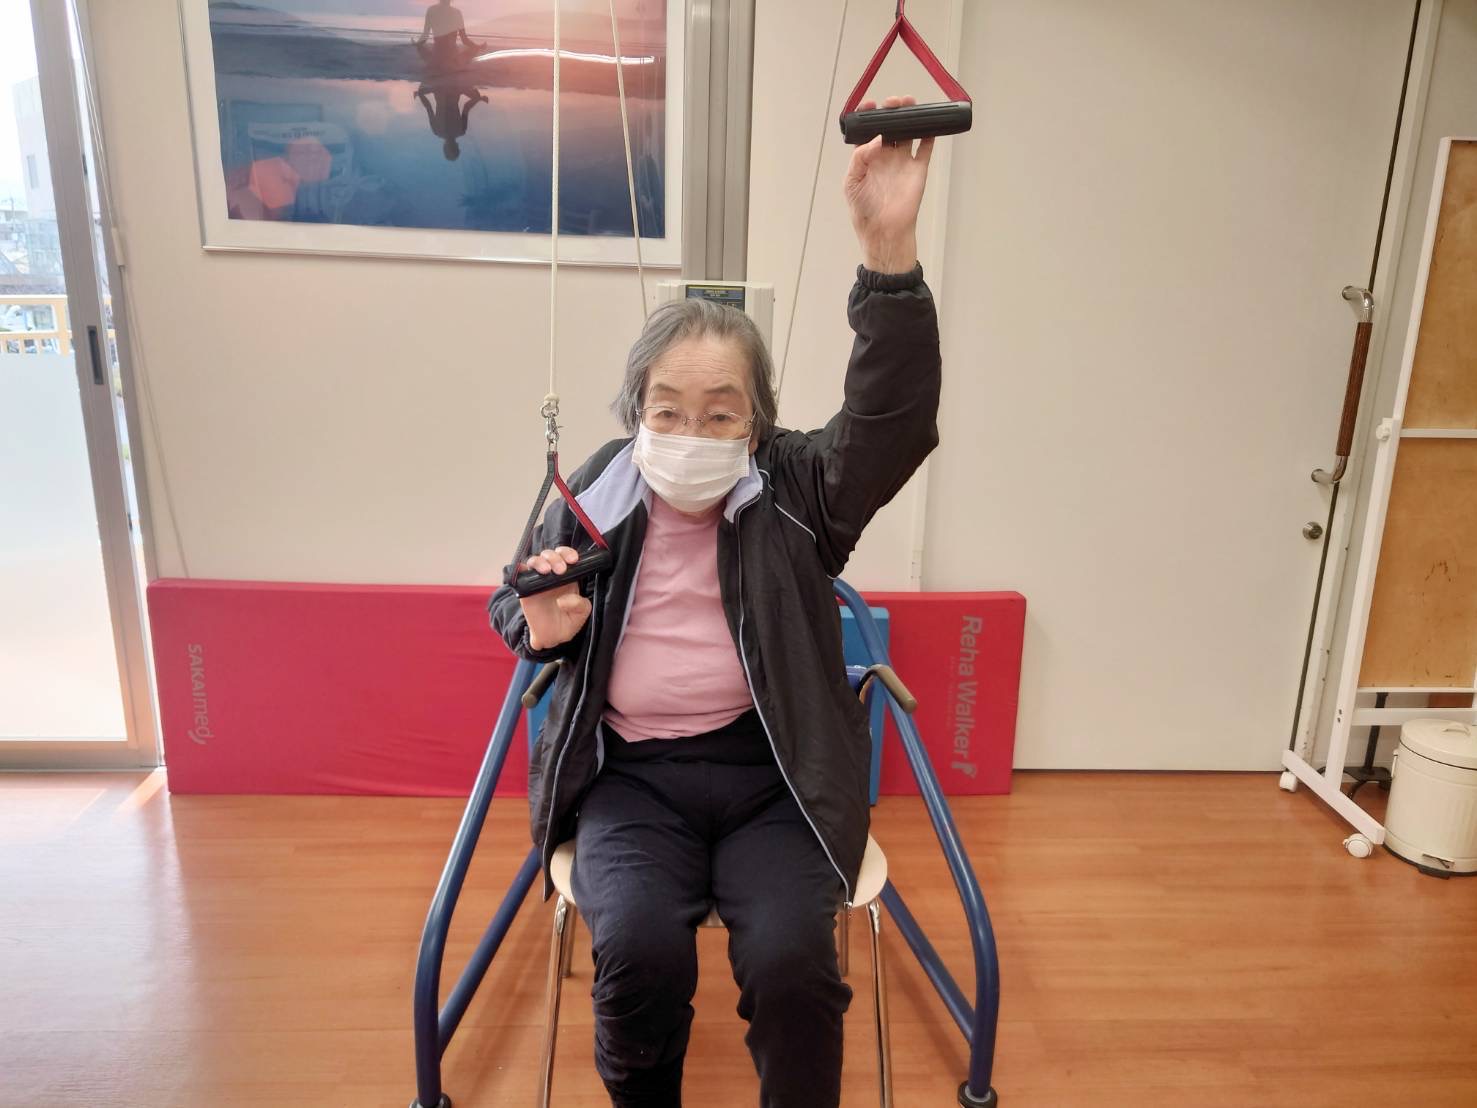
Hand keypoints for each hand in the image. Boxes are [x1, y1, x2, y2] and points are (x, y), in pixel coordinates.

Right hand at [517, 547, 592, 649]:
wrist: (551, 637)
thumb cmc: (567, 623)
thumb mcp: (581, 614)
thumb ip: (579, 605)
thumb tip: (564, 599)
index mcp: (568, 577)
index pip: (566, 556)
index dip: (568, 553)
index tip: (573, 559)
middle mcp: (552, 575)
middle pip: (550, 555)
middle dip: (555, 557)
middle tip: (560, 569)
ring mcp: (537, 581)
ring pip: (535, 560)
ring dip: (540, 561)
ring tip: (546, 571)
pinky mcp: (524, 589)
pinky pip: (519, 574)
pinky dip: (520, 568)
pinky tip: (524, 569)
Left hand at [843, 95, 933, 273]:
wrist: (885, 231)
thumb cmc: (864, 210)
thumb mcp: (851, 182)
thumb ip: (860, 158)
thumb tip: (876, 138)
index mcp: (865, 157)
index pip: (867, 130)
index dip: (869, 115)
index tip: (871, 105)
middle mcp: (884, 156)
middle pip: (890, 126)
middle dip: (892, 111)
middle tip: (894, 102)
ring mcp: (902, 162)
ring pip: (908, 132)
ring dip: (910, 117)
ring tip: (911, 103)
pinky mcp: (918, 169)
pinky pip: (925, 148)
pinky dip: (929, 135)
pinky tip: (929, 123)